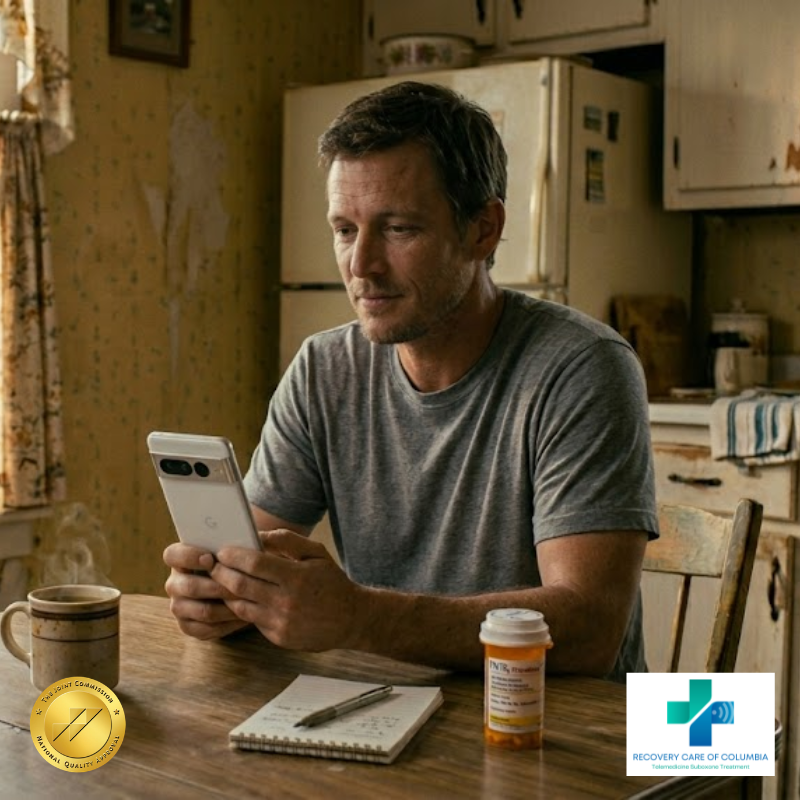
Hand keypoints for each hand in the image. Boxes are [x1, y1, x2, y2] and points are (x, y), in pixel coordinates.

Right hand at [163, 542, 249, 639]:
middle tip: (240, 584)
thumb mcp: (234, 548)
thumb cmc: (235, 561)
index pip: (173, 555)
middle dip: (218, 586)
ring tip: (248, 601)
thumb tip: (250, 539)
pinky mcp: (188, 626)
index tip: (210, 558)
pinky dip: (228, 623)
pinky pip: (206, 629)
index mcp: (179, 558)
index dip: (189, 556)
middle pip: (189, 587)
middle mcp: (175, 583)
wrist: (238, 587)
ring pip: (202, 611)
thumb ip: (236, 541)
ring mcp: (179, 606)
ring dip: (228, 607)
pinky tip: (244, 616)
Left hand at [210, 529, 367, 651]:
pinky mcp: (278, 637)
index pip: (255, 563)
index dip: (234, 556)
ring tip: (220, 579)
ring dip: (226, 591)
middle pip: (240, 585)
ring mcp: (281, 622)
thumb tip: (257, 535)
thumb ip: (287, 540)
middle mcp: (286, 602)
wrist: (352, 619)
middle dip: (221, 572)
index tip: (222, 550)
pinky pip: (251, 620)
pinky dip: (242, 607)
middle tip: (212, 564)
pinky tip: (239, 597)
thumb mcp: (317, 553)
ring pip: (240, 605)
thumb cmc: (332, 582)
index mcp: (296, 577)